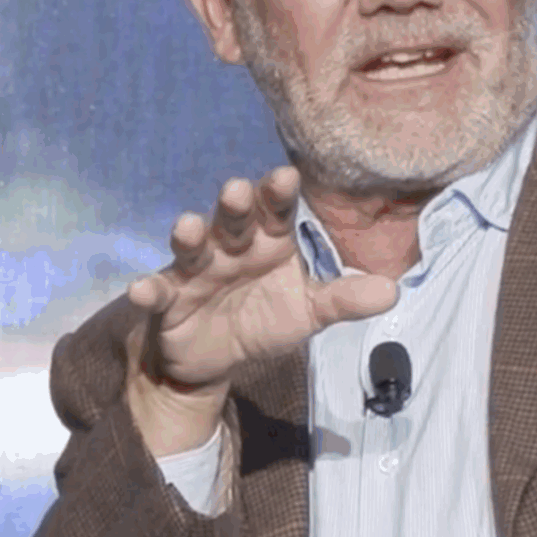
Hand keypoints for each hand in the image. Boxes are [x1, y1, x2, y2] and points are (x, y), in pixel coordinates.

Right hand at [123, 166, 396, 452]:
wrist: (213, 360)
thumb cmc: (262, 320)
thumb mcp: (307, 313)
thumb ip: (343, 300)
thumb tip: (393, 291)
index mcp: (268, 243)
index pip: (275, 212)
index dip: (277, 195)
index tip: (285, 176)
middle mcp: (230, 248)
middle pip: (232, 220)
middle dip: (234, 206)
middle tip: (237, 190)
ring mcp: (195, 272)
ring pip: (191, 248)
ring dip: (189, 237)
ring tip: (188, 227)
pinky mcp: (167, 301)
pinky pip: (156, 293)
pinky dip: (149, 290)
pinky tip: (142, 289)